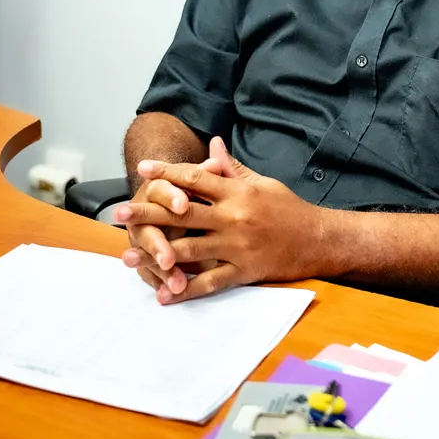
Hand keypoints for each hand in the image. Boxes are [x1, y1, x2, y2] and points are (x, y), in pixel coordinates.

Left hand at [115, 139, 330, 303]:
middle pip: (183, 213)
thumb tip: (212, 144)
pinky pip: (210, 283)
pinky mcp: (244, 272)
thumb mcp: (262, 183)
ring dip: (156, 253)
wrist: (319, 240)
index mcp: (237, 192)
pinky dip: (185, 290)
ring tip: (129, 255)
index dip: (167, 172)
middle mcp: (233, 218)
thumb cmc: (289, 209)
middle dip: (148, 211)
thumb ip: (232, 168)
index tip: (143, 169)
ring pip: (190, 249)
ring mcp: (237, 247)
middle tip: (119, 212)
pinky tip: (163, 294)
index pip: (195, 178)